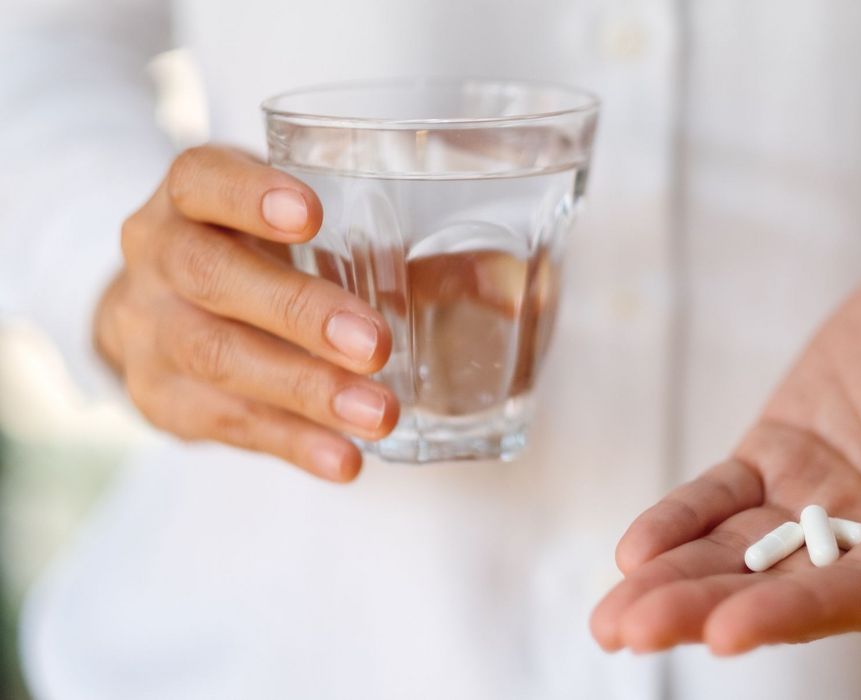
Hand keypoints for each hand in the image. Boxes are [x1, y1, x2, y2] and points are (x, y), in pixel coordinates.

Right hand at [94, 145, 397, 480]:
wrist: (155, 313)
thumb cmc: (255, 258)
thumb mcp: (305, 236)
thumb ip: (398, 253)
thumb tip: (505, 280)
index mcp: (189, 198)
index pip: (201, 179)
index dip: (249, 195)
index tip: (311, 215)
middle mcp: (155, 256)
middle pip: (211, 277)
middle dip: (298, 313)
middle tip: (375, 346)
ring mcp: (146, 330)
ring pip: (217, 357)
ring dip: (305, 391)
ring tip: (378, 415)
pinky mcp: (159, 398)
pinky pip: (224, 423)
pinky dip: (291, 442)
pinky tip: (343, 457)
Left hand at [591, 247, 860, 654]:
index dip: (796, 612)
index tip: (727, 631)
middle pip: (784, 586)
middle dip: (706, 609)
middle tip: (630, 631)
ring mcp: (820, 500)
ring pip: (741, 552)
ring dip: (677, 581)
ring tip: (612, 617)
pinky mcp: (779, 459)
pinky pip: (723, 498)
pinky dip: (680, 522)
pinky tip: (636, 551)